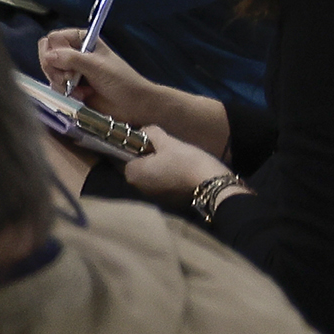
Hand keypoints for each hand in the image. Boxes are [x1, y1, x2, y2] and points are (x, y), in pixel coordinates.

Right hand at [38, 34, 231, 157]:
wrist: (135, 105)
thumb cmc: (121, 81)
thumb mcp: (97, 66)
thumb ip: (71, 59)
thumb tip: (47, 56)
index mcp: (82, 40)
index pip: (54, 39)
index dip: (54, 51)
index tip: (65, 64)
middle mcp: (74, 53)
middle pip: (47, 55)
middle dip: (54, 69)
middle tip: (69, 78)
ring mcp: (72, 71)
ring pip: (49, 72)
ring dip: (60, 82)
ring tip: (78, 90)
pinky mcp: (71, 88)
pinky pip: (55, 86)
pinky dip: (63, 92)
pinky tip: (80, 96)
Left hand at [113, 131, 234, 204]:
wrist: (214, 187)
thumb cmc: (186, 162)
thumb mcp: (167, 141)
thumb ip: (150, 133)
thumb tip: (143, 131)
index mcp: (132, 174)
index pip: (119, 155)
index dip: (127, 144)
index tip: (137, 136)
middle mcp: (138, 189)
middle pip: (134, 166)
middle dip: (142, 155)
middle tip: (156, 143)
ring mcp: (152, 197)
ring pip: (147, 175)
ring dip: (153, 166)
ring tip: (168, 154)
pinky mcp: (167, 202)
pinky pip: (159, 184)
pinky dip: (163, 175)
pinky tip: (176, 167)